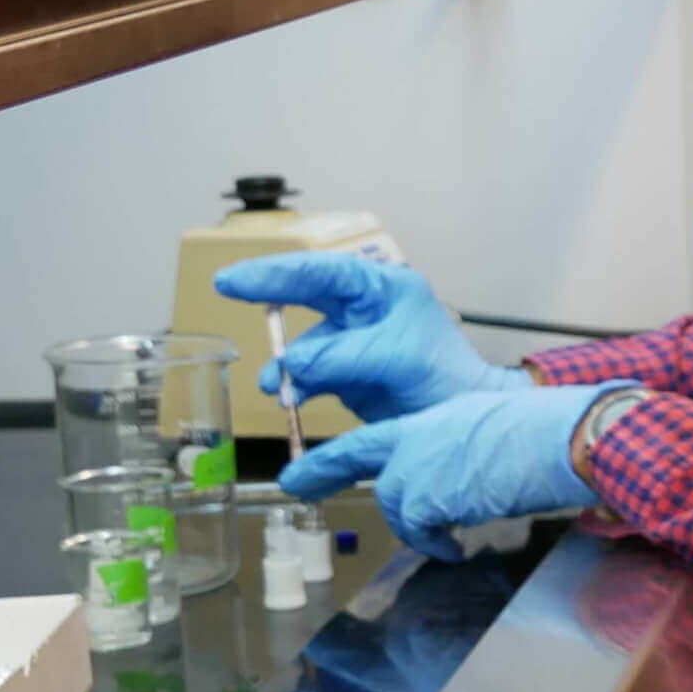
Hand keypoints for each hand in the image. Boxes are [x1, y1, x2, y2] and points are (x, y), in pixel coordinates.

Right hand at [213, 254, 522, 420]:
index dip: (277, 272)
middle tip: (227, 288)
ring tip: (275, 387)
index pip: (322, 272)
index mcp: (382, 289)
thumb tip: (292, 364)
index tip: (234, 279)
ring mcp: (354, 342)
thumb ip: (342, 356)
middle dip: (269, 295)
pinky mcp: (348, 375)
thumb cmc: (447, 375)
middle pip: (306, 295)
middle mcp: (364, 309)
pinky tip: (290, 401)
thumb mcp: (396, 357)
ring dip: (285, 366)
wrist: (466, 419)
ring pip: (305, 344)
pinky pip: (311, 376)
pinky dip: (298, 388)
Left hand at [280, 383, 611, 556]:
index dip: (338, 453)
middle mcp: (419, 436)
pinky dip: (436, 545)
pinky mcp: (426, 495)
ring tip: (446, 539)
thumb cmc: (548, 433)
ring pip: (397, 505)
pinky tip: (455, 548)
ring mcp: (418, 464)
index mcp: (436, 418)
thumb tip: (466, 481)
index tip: (304, 467)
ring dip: (418, 527)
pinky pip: (420, 531)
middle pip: (362, 458)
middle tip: (293, 485)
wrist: (558, 438)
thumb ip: (465, 451)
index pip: (376, 436)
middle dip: (321, 471)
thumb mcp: (495, 431)